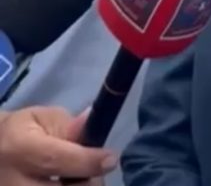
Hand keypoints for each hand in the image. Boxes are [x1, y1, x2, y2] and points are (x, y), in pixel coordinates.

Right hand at [0, 107, 116, 183]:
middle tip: (96, 174)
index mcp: (19, 149)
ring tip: (79, 179)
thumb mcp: (42, 119)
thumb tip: (92, 124)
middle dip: (87, 184)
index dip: (88, 161)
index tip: (111, 159)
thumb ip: (68, 127)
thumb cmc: (22, 133)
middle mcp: (11, 182)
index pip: (56, 160)